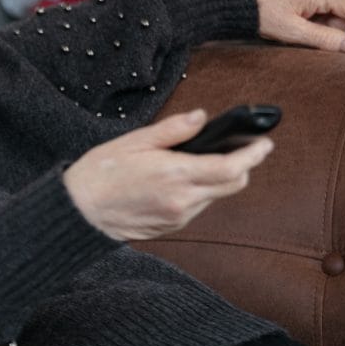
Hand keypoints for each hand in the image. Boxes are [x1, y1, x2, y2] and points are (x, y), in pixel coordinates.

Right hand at [62, 110, 273, 240]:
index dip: (253, 155)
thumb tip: (201, 117)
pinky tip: (178, 182)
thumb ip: (172, 130)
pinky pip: (196, 208)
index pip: (232, 167)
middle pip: (233, 185)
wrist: (80, 211)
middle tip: (240, 150)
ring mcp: (178, 217)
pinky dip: (198, 193)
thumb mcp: (134, 141)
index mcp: (176, 174)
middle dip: (242, 167)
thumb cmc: (100, 172)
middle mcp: (183, 199)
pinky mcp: (171, 227)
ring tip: (199, 163)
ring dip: (217, 180)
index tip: (264, 144)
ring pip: (215, 197)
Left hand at [251, 0, 344, 53]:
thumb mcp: (290, 31)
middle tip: (312, 41)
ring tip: (295, 31)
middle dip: (336, 28)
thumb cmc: (256, 13)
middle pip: (343, 6)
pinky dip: (311, 14)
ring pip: (329, 3)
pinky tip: (291, 22)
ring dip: (321, 22)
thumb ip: (323, 39)